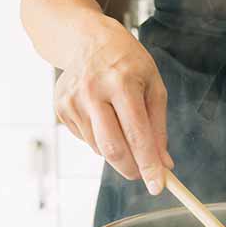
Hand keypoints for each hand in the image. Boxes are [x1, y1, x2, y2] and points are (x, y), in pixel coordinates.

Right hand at [54, 16, 172, 194]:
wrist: (86, 39)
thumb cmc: (127, 63)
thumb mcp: (153, 86)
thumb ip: (159, 128)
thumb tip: (164, 164)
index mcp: (122, 83)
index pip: (137, 134)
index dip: (148, 164)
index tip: (157, 186)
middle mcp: (93, 91)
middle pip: (112, 148)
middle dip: (131, 168)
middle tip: (142, 174)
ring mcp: (73, 100)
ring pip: (99, 148)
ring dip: (116, 151)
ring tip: (121, 125)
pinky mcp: (61, 108)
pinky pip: (86, 140)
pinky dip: (100, 139)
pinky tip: (102, 117)